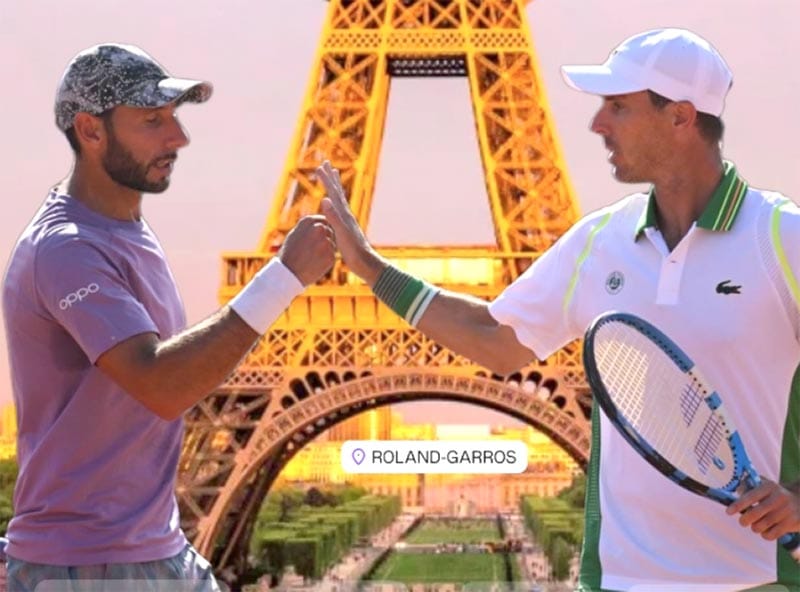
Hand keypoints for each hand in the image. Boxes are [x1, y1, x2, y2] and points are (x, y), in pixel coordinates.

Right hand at [278, 215, 335, 285]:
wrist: (286, 274)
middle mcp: (319, 228)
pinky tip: (315, 265)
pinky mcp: (331, 255)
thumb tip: (319, 223)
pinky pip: (332, 256)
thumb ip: (308, 227)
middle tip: (314, 250)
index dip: (322, 230)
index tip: (316, 238)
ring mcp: (326, 242)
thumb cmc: (288, 254)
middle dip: (326, 239)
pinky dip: (326, 261)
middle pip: (330, 231)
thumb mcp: (295, 234)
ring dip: (326, 250)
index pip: (324, 220)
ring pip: (332, 244)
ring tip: (312, 258)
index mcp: (308, 221)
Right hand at [316, 160, 384, 284]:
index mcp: (343, 214)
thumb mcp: (341, 233)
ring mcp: (347, 221)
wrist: (366, 264)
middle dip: (331, 178)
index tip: (319, 166)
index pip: (333, 193)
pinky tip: (335, 206)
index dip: (326, 180)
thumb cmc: (353, 251)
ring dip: (334, 187)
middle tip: (326, 163)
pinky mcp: (347, 229)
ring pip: (340, 199)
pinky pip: (339, 211)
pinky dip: (335, 204)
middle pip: (338, 192)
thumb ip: (333, 217)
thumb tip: (325, 199)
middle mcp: (347, 215)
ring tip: (333, 178)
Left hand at [726, 477, 799, 540]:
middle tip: (743, 521)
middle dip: (744, 520)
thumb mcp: (764, 485)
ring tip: (756, 524)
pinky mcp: (792, 524)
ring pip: (760, 526)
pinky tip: (766, 529)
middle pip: (754, 514)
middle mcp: (778, 498)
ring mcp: (786, 512)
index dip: (738, 505)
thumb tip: (736, 491)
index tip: (728, 512)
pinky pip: (770, 535)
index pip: (750, 496)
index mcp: (769, 487)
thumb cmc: (775, 493)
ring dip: (754, 527)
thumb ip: (748, 485)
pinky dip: (764, 534)